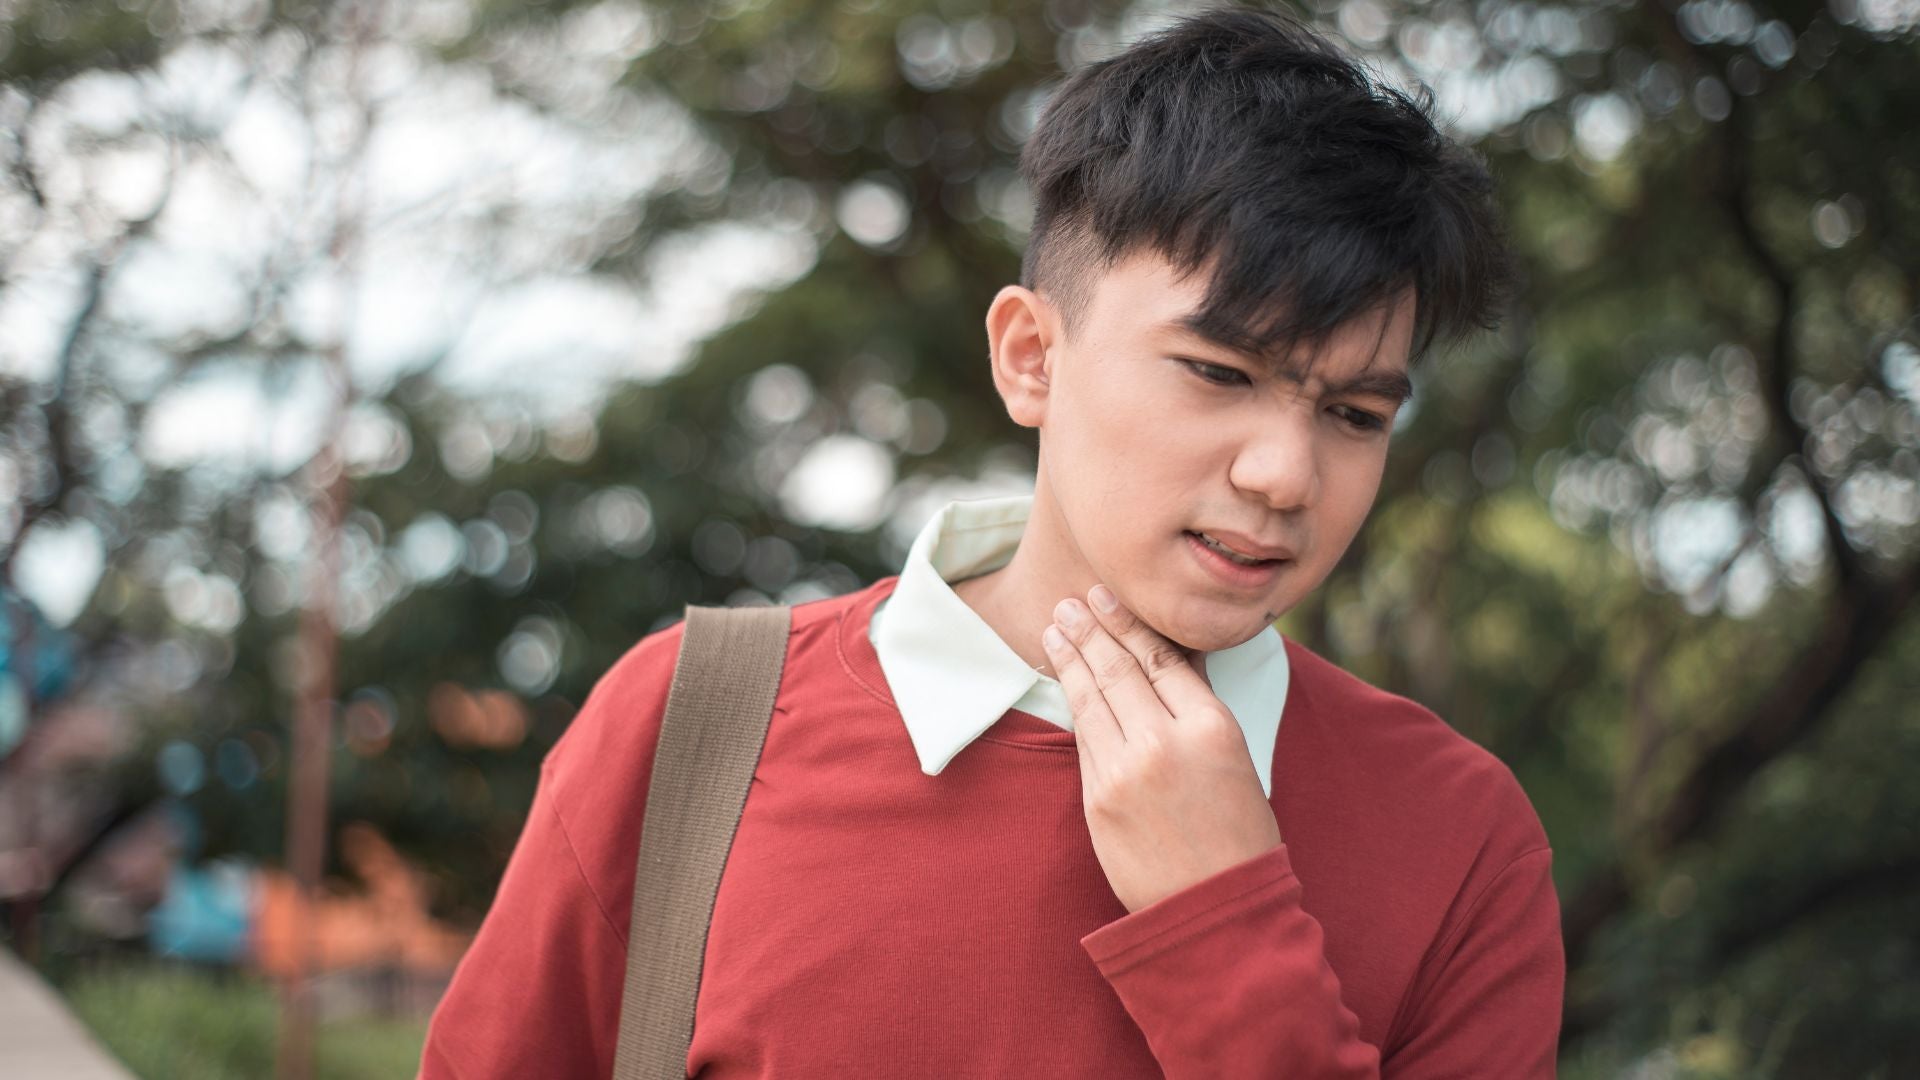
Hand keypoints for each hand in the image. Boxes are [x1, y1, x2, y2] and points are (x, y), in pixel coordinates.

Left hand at [1042, 584, 1281, 913]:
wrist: (1216, 906)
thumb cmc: (1238, 833)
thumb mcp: (1238, 759)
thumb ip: (1199, 709)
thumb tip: (1172, 660)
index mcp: (1212, 727)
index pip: (1161, 658)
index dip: (1128, 624)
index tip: (1106, 598)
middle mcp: (1166, 741)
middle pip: (1119, 669)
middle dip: (1091, 630)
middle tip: (1070, 602)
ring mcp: (1126, 770)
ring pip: (1092, 699)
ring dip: (1070, 658)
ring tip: (1055, 627)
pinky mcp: (1098, 798)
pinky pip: (1083, 739)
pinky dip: (1073, 704)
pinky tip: (1064, 681)